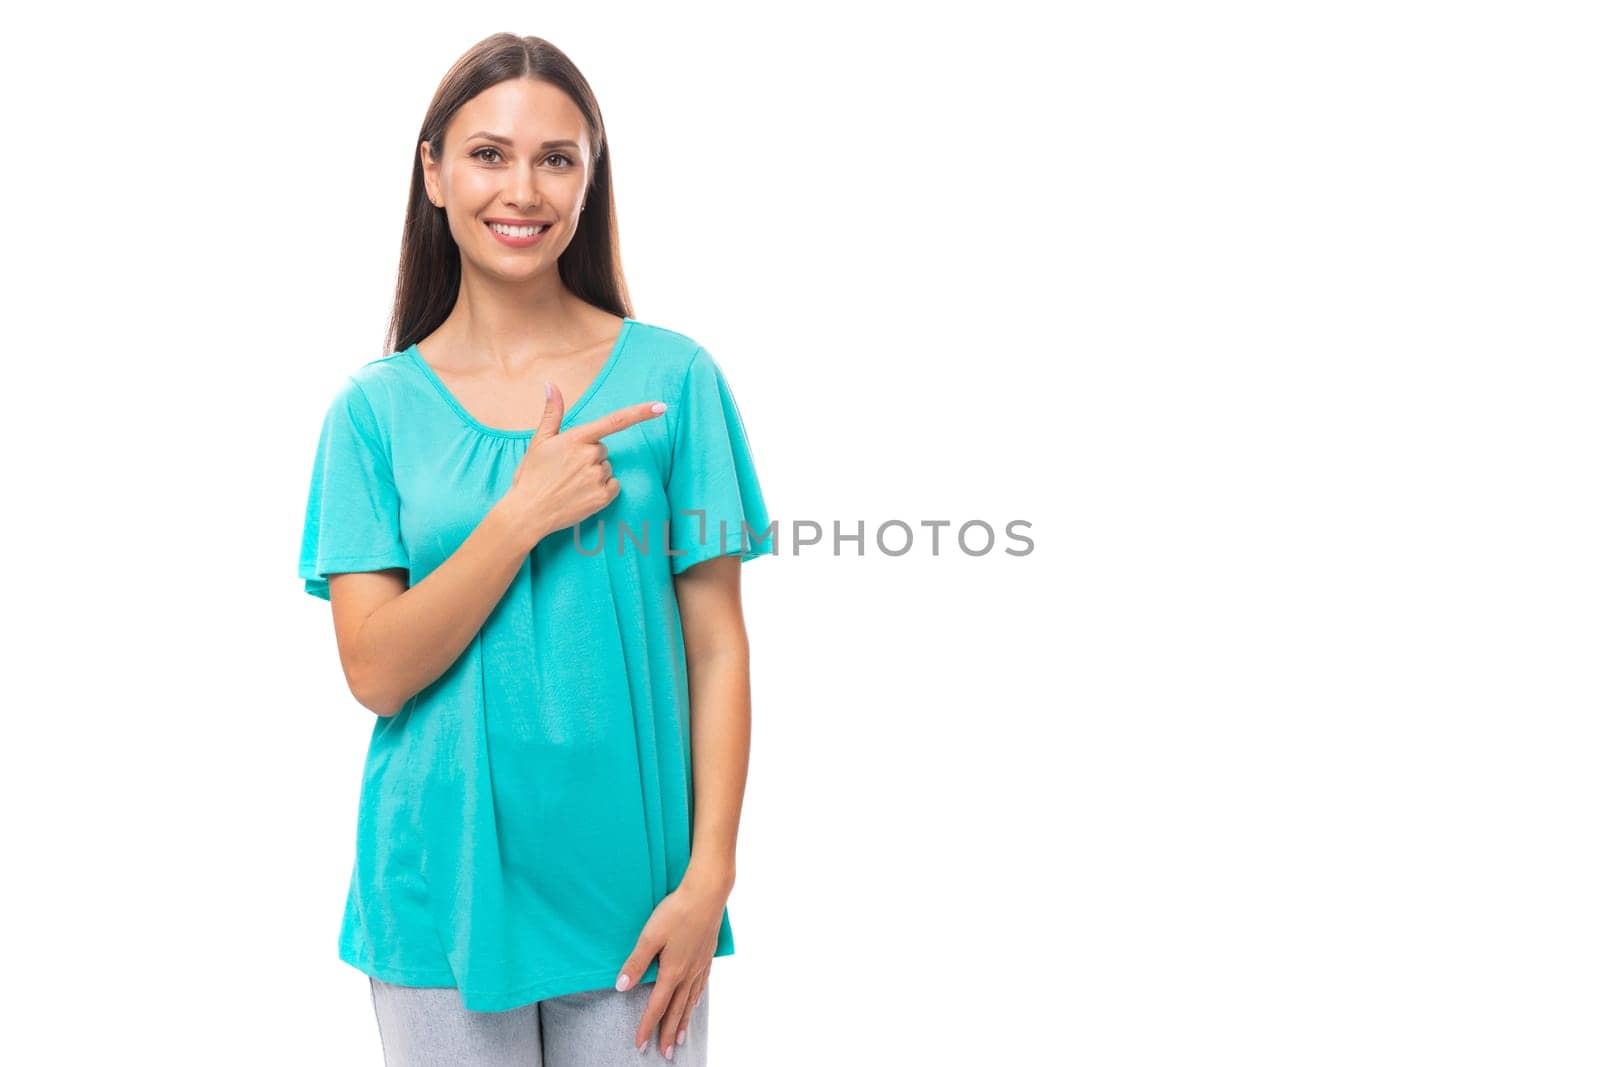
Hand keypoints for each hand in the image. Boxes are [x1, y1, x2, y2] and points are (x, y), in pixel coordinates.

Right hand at [499, 381, 666, 548]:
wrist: (528, 512)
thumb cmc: (531, 475)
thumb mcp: (539, 440)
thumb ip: (552, 412)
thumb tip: (551, 384)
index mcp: (576, 438)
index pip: (614, 421)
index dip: (640, 413)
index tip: (661, 406)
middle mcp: (589, 455)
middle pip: (604, 449)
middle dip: (590, 456)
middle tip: (567, 469)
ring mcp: (597, 477)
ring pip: (607, 468)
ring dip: (595, 474)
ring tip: (571, 484)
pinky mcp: (602, 497)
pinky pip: (614, 486)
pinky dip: (603, 490)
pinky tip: (582, 495)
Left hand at [616, 876, 729, 1057]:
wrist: (708, 893)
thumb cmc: (677, 911)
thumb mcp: (650, 935)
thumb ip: (636, 962)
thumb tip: (621, 987)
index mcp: (673, 971)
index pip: (657, 1006)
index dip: (647, 1027)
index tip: (640, 1045)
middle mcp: (688, 973)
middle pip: (677, 1010)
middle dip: (668, 1033)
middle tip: (665, 1053)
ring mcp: (700, 965)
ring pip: (691, 1001)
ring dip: (684, 1021)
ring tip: (681, 1038)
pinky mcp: (707, 955)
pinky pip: (701, 986)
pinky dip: (696, 1000)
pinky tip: (696, 1001)